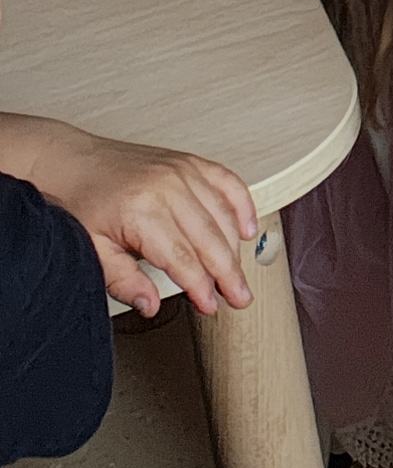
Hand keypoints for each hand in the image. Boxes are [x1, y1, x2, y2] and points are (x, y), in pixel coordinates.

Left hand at [15, 119, 255, 314]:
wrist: (69, 161)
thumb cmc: (78, 202)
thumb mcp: (91, 250)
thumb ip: (123, 280)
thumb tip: (150, 304)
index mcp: (143, 211)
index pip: (183, 258)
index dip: (200, 286)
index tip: (209, 305)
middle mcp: (168, 187)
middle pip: (210, 238)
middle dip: (228, 272)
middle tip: (239, 296)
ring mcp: (182, 171)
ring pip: (223, 214)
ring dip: (236, 247)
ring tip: (239, 274)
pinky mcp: (189, 162)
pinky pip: (227, 181)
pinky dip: (242, 205)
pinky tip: (247, 227)